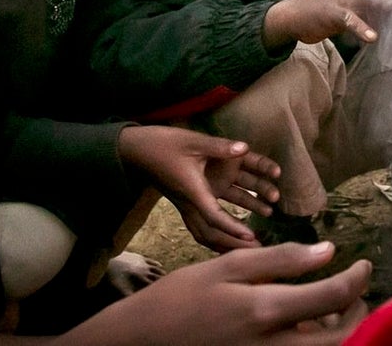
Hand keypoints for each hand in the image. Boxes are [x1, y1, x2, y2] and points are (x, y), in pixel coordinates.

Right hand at [62, 243, 370, 345]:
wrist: (138, 345)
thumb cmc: (179, 300)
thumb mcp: (226, 268)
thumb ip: (280, 260)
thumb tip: (329, 251)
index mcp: (263, 312)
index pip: (334, 296)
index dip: (358, 279)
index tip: (364, 264)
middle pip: (342, 337)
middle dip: (359, 312)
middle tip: (355, 289)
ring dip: (343, 331)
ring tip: (333, 307)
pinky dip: (317, 343)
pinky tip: (308, 325)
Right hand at [119, 125, 280, 250]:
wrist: (135, 151)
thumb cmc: (163, 144)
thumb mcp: (193, 141)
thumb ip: (219, 147)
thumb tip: (244, 148)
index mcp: (192, 190)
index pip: (213, 216)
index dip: (232, 227)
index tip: (250, 237)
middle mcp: (188, 203)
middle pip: (209, 233)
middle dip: (232, 243)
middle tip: (256, 251)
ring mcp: (185, 205)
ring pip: (203, 233)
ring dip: (224, 243)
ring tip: (245, 249)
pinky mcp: (184, 202)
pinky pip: (198, 227)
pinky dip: (213, 237)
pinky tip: (225, 241)